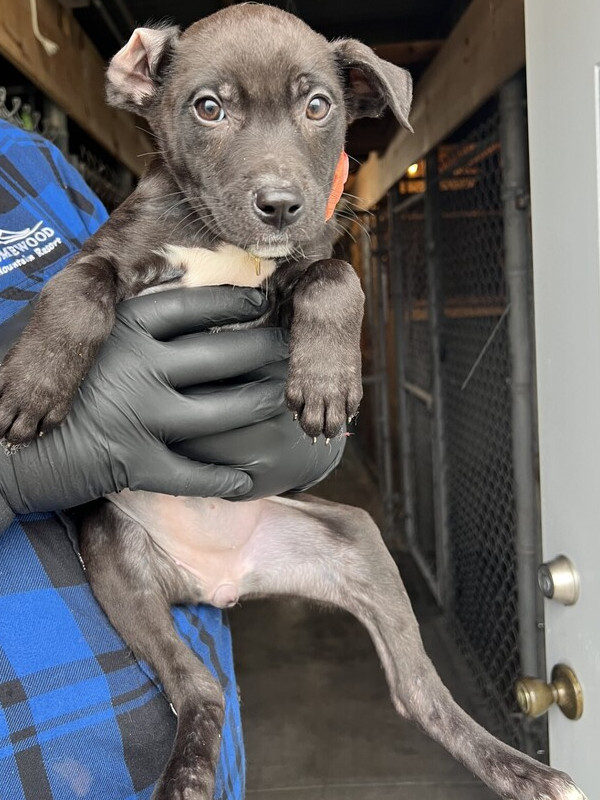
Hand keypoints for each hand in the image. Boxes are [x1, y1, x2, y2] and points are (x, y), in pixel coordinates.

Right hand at [0, 287, 290, 514]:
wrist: (1, 445)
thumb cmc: (47, 386)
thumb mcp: (85, 340)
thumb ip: (131, 325)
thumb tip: (183, 299)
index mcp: (123, 328)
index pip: (197, 306)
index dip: (238, 302)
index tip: (266, 301)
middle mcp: (136, 365)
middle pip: (223, 354)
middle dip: (268, 353)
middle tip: (294, 355)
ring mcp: (137, 414)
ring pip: (222, 411)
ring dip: (260, 409)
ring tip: (287, 406)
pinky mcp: (132, 461)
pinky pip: (193, 473)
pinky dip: (224, 479)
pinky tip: (250, 480)